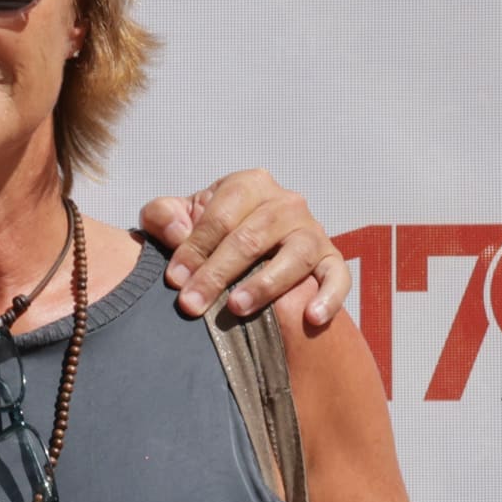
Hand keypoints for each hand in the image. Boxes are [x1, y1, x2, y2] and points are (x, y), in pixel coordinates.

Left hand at [137, 171, 347, 331]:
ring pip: (295, 255)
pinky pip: (338, 276)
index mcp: (248, 185)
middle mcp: (285, 203)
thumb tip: (178, 233)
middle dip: (217, 274)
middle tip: (192, 304)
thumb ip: (163, 215)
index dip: (194, 249)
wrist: (244, 245)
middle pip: (251, 238)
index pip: (219, 218)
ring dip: (265, 283)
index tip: (175, 280)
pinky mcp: (331, 258)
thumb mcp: (178, 216)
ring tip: (237, 307)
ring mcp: (312, 230)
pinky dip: (330, 296)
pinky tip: (312, 316)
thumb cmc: (208, 231)